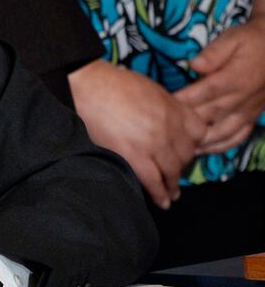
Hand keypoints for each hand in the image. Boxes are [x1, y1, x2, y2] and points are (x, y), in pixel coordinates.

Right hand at [68, 59, 202, 208]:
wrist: (87, 86)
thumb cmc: (113, 84)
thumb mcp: (150, 89)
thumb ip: (167, 107)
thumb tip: (170, 124)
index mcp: (174, 108)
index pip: (199, 132)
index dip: (193, 143)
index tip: (184, 150)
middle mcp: (169, 127)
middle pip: (186, 154)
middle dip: (181, 165)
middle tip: (174, 173)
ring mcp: (153, 143)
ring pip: (172, 171)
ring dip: (172, 185)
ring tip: (172, 195)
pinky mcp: (133, 155)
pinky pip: (152, 180)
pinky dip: (159, 194)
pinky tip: (162, 202)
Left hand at [175, 19, 264, 153]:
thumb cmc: (250, 41)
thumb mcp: (232, 39)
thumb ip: (213, 53)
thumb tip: (194, 65)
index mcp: (234, 79)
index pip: (204, 93)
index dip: (183, 101)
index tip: (162, 106)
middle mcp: (242, 99)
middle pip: (209, 115)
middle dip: (186, 124)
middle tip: (162, 130)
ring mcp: (248, 111)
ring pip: (223, 132)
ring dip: (201, 141)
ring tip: (179, 147)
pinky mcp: (253, 117)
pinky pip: (238, 136)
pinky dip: (221, 146)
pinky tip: (204, 150)